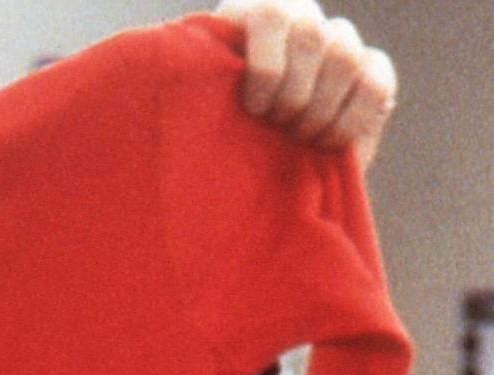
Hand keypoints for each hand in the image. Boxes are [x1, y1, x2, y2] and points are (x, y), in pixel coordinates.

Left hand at [214, 0, 396, 170]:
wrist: (247, 160)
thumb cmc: (213, 131)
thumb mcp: (200, 108)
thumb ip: (206, 87)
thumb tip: (198, 76)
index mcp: (253, 13)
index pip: (272, 15)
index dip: (267, 66)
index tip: (254, 109)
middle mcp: (300, 17)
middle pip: (314, 38)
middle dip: (294, 94)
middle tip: (276, 126)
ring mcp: (338, 40)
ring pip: (347, 57)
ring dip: (321, 108)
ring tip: (297, 137)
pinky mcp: (370, 68)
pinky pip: (376, 82)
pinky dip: (353, 117)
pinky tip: (328, 142)